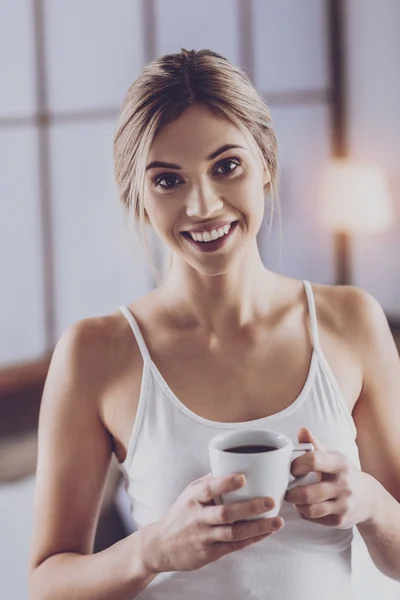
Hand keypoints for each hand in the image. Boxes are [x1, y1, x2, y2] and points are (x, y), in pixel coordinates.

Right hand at [142, 473, 283, 573]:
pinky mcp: (209, 554)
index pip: (209, 489)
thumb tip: (234, 466)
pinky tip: (266, 533)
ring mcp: (203, 537)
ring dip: (257, 527)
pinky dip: (251, 540)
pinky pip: (234, 546)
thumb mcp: (189, 493)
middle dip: (250, 508)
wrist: (160, 545)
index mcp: (193, 498)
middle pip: (225, 513)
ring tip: (277, 521)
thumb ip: (210, 481)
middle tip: (271, 501)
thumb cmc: (181, 513)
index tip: (243, 477)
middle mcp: (197, 518)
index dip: (226, 483)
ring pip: (233, 533)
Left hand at [284, 427, 374, 528]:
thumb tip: (301, 430)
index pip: (313, 461)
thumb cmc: (343, 473)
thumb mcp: (333, 456)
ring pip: (310, 509)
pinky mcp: (340, 521)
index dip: (296, 465)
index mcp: (339, 464)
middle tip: (286, 489)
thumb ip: (315, 444)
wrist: (369, 498)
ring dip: (297, 505)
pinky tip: (304, 507)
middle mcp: (343, 485)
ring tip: (294, 498)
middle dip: (291, 492)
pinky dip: (305, 514)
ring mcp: (343, 505)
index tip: (291, 469)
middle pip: (308, 492)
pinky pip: (315, 519)